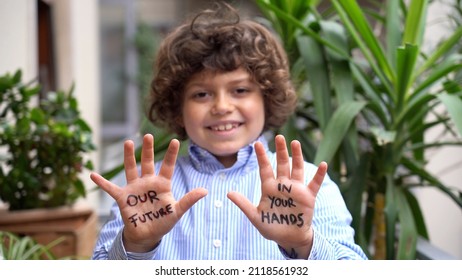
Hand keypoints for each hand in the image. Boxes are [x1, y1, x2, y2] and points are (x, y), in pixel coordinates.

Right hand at [90, 134, 207, 251]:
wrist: (147, 235)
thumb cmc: (163, 222)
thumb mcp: (177, 211)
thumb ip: (189, 200)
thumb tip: (205, 191)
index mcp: (162, 184)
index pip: (167, 166)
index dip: (171, 154)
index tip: (176, 140)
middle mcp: (147, 182)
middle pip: (147, 162)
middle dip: (147, 149)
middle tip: (148, 135)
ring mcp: (134, 188)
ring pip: (131, 169)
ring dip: (128, 156)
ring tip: (127, 142)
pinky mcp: (123, 197)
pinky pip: (110, 188)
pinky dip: (102, 182)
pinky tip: (93, 174)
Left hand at [227, 134, 326, 258]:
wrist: (288, 238)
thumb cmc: (271, 227)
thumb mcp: (255, 216)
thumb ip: (243, 204)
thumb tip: (228, 193)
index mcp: (269, 187)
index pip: (264, 168)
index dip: (261, 156)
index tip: (257, 144)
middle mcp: (282, 185)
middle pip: (281, 163)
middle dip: (280, 150)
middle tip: (279, 136)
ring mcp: (296, 189)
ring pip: (296, 168)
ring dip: (296, 156)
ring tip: (295, 142)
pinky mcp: (308, 196)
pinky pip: (314, 183)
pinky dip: (319, 174)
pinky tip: (323, 164)